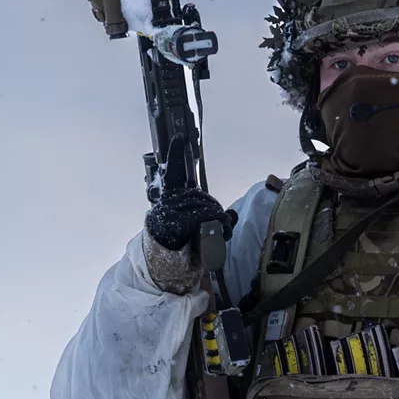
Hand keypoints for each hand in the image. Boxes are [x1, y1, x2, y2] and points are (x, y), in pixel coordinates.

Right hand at [145, 135, 236, 251]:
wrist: (166, 259)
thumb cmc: (183, 240)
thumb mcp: (198, 226)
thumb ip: (214, 217)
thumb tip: (233, 215)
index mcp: (171, 197)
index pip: (173, 172)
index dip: (175, 154)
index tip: (179, 138)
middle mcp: (169, 200)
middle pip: (200, 195)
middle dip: (215, 207)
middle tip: (223, 220)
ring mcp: (171, 211)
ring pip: (204, 205)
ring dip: (219, 216)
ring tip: (224, 228)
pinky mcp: (176, 222)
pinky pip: (203, 216)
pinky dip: (217, 222)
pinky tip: (223, 229)